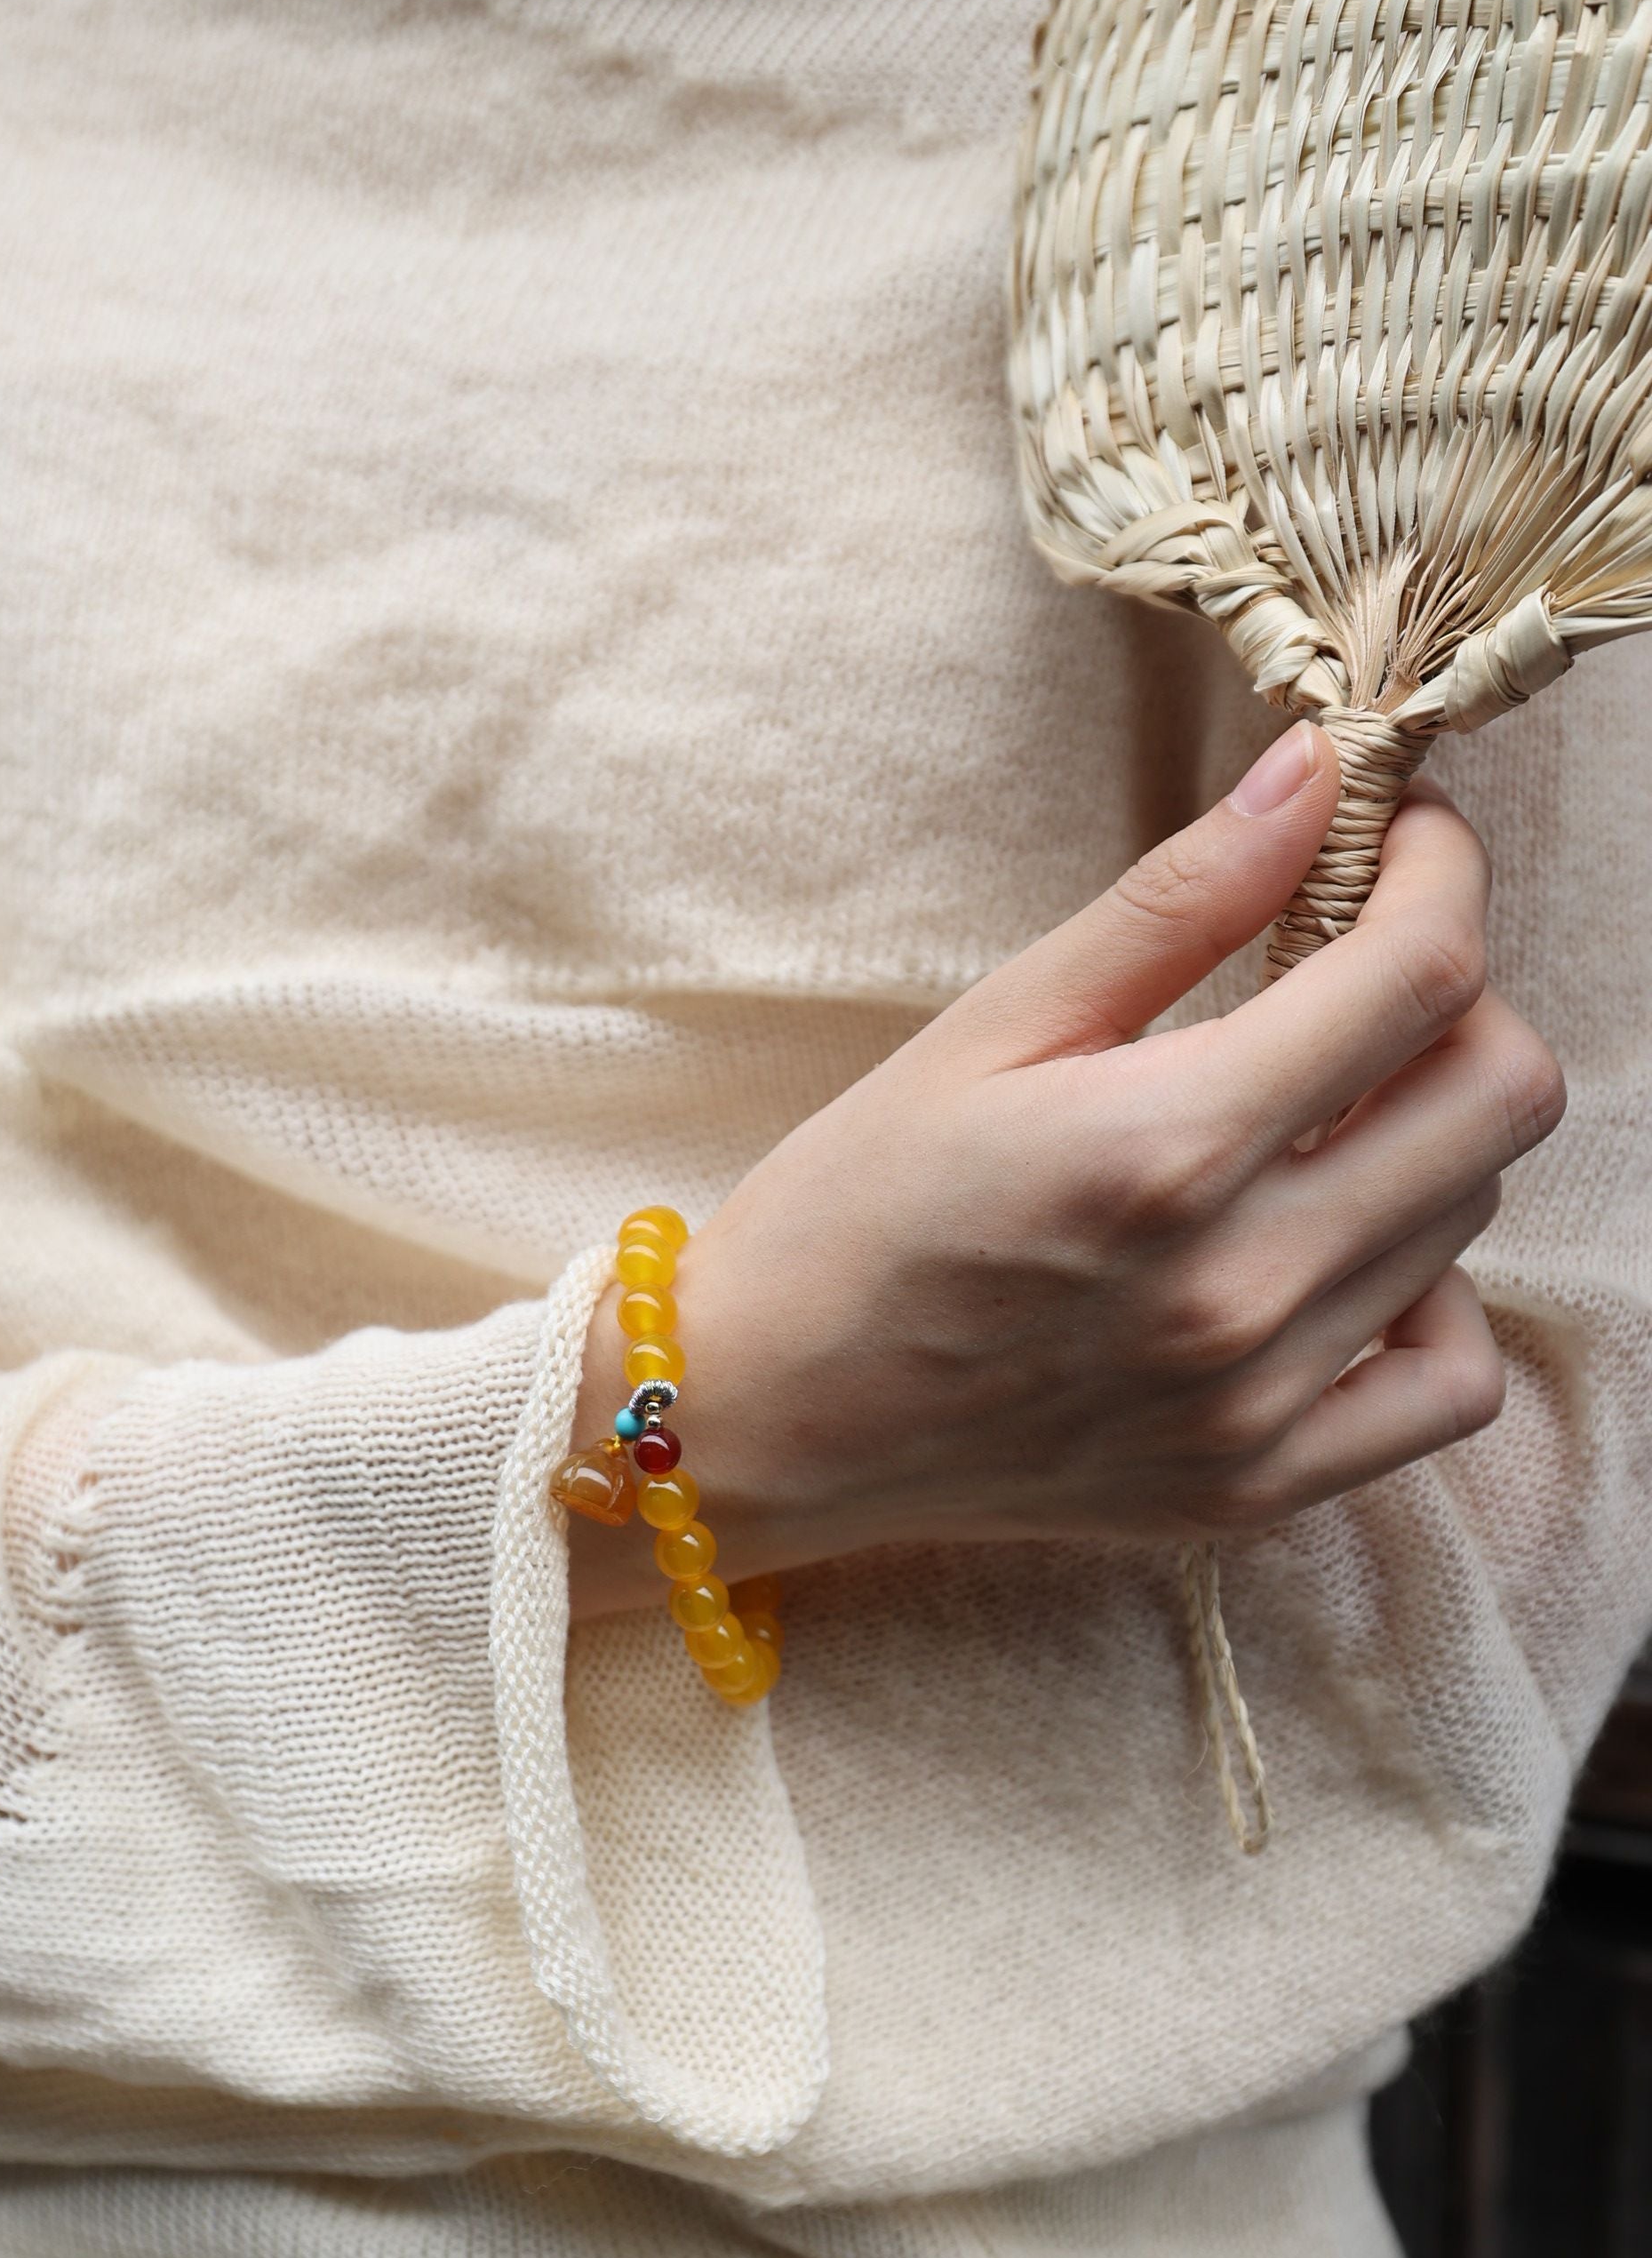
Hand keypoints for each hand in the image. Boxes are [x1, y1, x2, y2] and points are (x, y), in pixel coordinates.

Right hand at [569, 724, 1564, 1615]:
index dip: (1440, 871)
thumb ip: (1175, 902)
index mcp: (1164, 1145)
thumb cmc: (848, 1212)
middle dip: (1457, 996)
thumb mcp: (991, 1025)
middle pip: (1499, 1096)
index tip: (1401, 840)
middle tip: (1361, 974)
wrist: (759, 1418)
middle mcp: (1237, 1286)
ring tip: (1312, 1115)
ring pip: (1475, 1220)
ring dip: (1425, 1133)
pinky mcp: (1257, 1485)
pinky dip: (1432, 1302)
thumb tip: (1316, 771)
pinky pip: (1452, 1384)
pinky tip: (1342, 1256)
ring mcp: (1257, 1402)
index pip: (1421, 973)